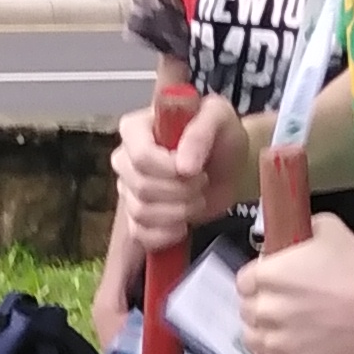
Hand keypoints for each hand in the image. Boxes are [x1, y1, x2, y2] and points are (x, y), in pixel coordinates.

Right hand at [112, 90, 246, 249]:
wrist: (227, 167)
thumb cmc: (220, 136)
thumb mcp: (219, 118)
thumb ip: (201, 132)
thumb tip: (184, 165)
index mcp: (137, 128)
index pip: (140, 155)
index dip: (168, 169)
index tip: (195, 169)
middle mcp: (125, 158)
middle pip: (141, 186)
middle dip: (180, 191)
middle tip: (202, 182)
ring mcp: (128, 189)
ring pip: (141, 212)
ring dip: (178, 212)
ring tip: (197, 199)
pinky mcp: (136, 217)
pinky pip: (140, 234)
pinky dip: (165, 235)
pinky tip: (183, 224)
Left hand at [235, 209, 353, 353]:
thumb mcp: (328, 230)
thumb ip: (298, 232)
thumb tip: (290, 236)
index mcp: (269, 274)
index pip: (244, 281)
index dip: (260, 283)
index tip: (275, 286)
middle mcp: (268, 309)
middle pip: (248, 311)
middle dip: (265, 308)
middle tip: (291, 307)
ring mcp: (278, 342)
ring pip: (252, 340)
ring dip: (266, 335)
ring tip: (292, 331)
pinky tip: (286, 353)